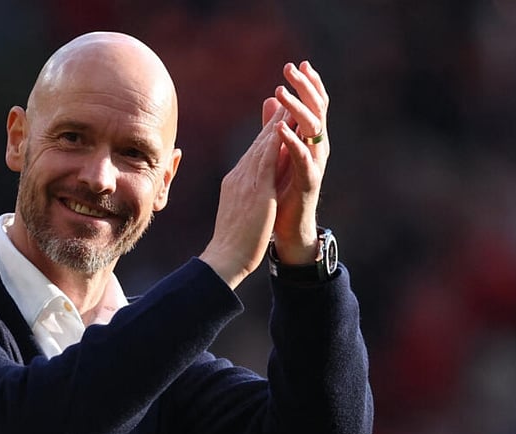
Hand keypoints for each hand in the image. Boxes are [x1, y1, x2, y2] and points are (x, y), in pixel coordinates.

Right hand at [199, 105, 285, 288]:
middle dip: (273, 119)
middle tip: (286, 96)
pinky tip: (284, 126)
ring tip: (289, 101)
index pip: (255, 152)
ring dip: (277, 121)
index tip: (278, 115)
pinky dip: (275, 140)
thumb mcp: (241, 211)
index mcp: (236, 181)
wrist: (226, 257)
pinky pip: (267, 160)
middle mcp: (239, 175)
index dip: (267, 132)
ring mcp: (246, 181)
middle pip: (259, 142)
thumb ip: (247, 195)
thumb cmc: (233, 241)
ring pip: (263, 145)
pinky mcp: (256, 189)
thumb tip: (255, 188)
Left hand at [268, 61, 330, 264]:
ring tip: (282, 92)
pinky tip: (280, 130)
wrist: (287, 228)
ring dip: (297, 109)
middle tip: (291, 68)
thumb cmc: (282, 191)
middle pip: (316, 110)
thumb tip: (271, 99)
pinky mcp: (309, 182)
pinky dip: (292, 142)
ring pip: (312, 130)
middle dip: (305, 87)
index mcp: (310, 140)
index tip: (300, 62)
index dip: (309, 84)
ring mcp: (315, 164)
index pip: (314, 105)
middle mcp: (317, 148)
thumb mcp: (278, 152)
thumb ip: (276, 126)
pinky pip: (302, 159)